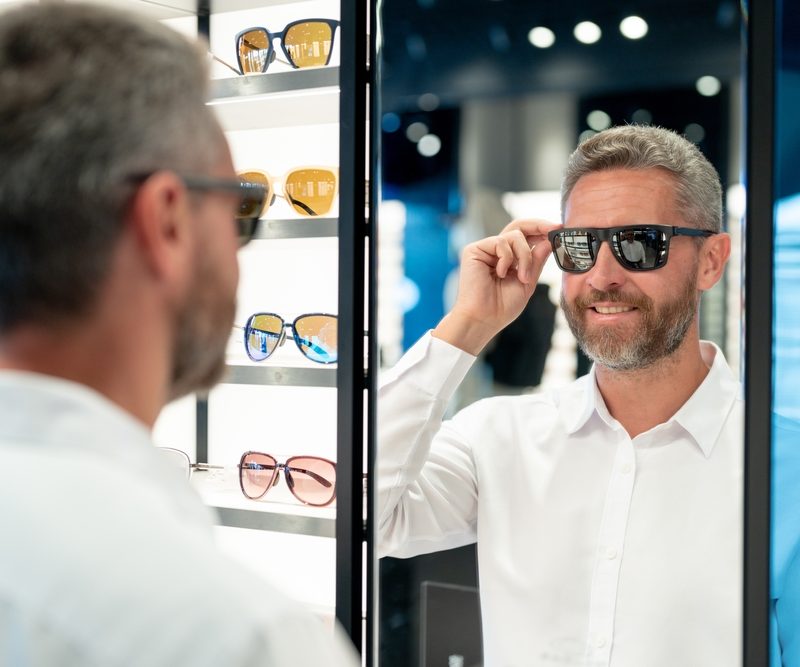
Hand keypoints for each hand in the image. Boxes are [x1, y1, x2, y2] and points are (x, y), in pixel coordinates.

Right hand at [433, 219, 560, 354]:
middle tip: (555, 227)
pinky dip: (507, 259)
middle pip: (519, 226)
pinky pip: (501, 242)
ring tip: (523, 278)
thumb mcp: (528, 282)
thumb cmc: (502, 307)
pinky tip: (501, 274)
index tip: (560, 229)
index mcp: (510, 259)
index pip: (527, 236)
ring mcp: (485, 249)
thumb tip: (549, 240)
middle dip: (539, 224)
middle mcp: (497, 251)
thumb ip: (537, 261)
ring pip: (515, 236)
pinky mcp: (474, 250)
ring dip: (525, 256)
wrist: (484, 319)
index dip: (543, 231)